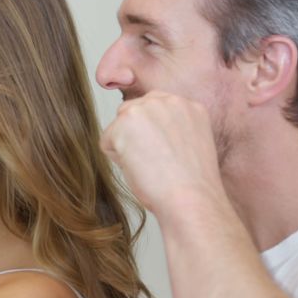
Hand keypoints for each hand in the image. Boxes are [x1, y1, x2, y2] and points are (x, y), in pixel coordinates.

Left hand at [100, 91, 227, 212]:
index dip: (150, 133)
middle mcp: (169, 100)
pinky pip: (107, 142)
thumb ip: (170, 129)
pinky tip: (139, 168)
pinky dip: (116, 159)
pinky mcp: (126, 121)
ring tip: (149, 165)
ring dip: (125, 147)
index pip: (154, 108)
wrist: (191, 198)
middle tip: (154, 162)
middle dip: (135, 136)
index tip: (161, 152)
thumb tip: (144, 132)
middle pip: (132, 112)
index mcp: (188, 106)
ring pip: (118, 126)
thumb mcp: (189, 143)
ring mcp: (147, 107)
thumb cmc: (190, 184)